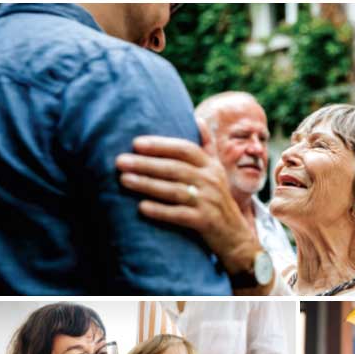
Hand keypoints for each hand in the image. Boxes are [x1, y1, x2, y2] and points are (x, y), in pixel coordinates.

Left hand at [115, 133, 260, 276]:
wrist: (234, 234)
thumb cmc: (218, 197)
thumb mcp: (216, 170)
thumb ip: (206, 146)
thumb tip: (198, 119)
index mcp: (211, 166)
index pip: (185, 149)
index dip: (161, 145)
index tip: (136, 143)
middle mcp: (211, 181)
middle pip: (175, 168)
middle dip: (146, 164)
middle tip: (120, 161)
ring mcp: (208, 201)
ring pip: (174, 190)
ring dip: (147, 185)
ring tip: (124, 179)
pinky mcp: (204, 221)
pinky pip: (179, 214)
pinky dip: (160, 211)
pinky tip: (141, 207)